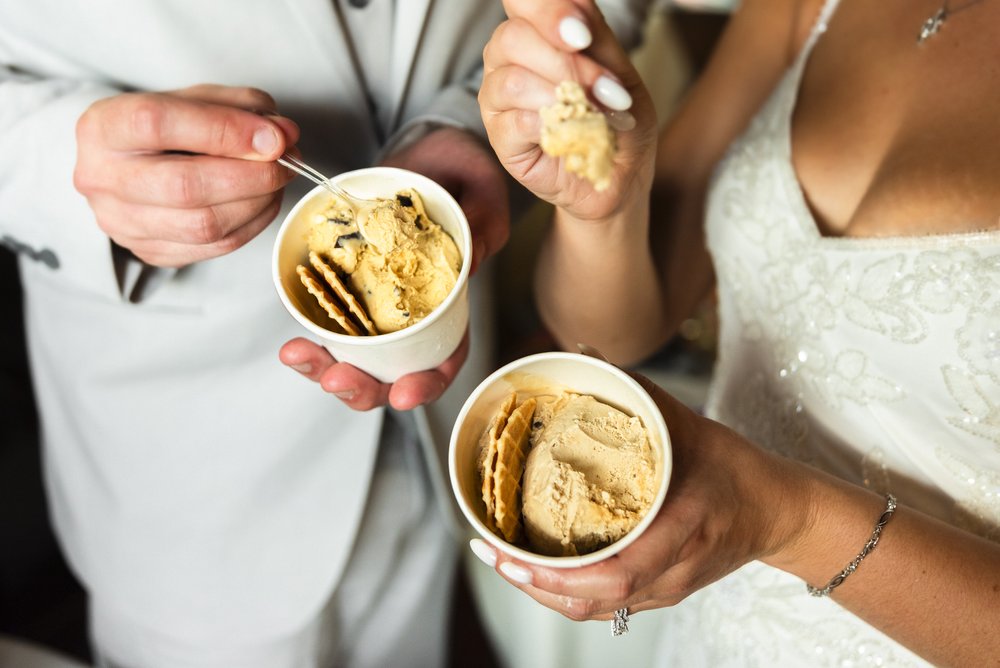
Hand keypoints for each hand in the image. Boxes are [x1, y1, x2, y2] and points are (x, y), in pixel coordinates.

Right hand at [74, 84, 299, 266]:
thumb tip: (284, 135)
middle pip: (184, 186)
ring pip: (203, 226)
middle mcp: (102, 179)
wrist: (126, 165)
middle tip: (287, 162)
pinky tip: (262, 201)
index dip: (224, 131)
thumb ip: (240, 108)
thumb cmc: (164, 128)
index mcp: (103, 127)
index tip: (273, 138)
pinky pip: (214, 248)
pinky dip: (251, 225)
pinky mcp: (149, 252)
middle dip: (251, 176)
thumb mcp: (194, 99)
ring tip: (277, 180)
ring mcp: (121, 223)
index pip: (158, 124)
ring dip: (257, 203)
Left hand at [279, 126, 509, 410]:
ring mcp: (375, 304)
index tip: (404, 393)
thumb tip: (470, 257)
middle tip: (336, 378)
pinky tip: (292, 343)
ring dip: (324, 368)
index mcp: (451, 306)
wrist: (426, 152)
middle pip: (390, 371)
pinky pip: (324, 322)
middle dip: (361, 386)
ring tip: (299, 358)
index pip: (444, 358)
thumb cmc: (463, 175)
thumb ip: (480, 225)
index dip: (427, 384)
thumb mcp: (481, 194)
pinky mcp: (343, 286)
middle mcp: (411, 315)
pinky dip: (308, 338)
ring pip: (352, 356)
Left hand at [468, 372, 810, 620]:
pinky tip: (541, 571)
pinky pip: (608, 607)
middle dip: (534, 585)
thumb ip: (635, 394)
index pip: (614, 574)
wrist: (780, 511)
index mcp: (681, 531)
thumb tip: (584, 356)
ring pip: (597, 611)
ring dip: (545, 592)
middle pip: (594, 602)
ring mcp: (667, 589)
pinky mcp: (663, 593)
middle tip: (491, 554)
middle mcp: (672, 571)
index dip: (556, 574)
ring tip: (504, 562)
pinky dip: (568, 593)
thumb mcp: (688, 424)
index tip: (510, 554)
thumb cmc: (736, 469)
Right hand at [479, 0, 657, 220]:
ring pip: (512, 80)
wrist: (618, 174)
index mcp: (536, 32)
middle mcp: (507, 59)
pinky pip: (515, 121)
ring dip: (563, 97)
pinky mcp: (500, 138)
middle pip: (513, 37)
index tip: (582, 36)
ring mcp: (498, 99)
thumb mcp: (619, 69)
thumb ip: (595, 34)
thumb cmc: (616, 120)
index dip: (548, 10)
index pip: (522, 0)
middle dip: (566, 63)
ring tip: (598, 115)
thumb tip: (574, 11)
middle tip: (607, 89)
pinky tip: (574, 134)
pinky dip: (552, 127)